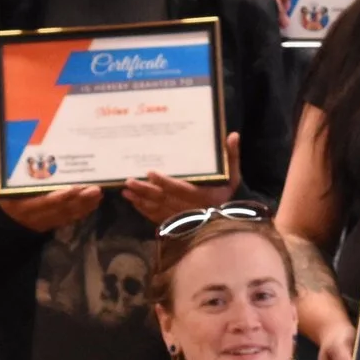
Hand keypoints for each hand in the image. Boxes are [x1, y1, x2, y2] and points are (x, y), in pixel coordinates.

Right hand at [0, 144, 101, 232]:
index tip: (74, 188)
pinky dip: (82, 212)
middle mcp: (37, 217)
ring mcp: (46, 222)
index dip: (59, 197)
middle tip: (95, 189)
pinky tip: (93, 203)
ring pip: (68, 215)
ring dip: (85, 206)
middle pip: (62, 209)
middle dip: (80, 200)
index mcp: (23, 207)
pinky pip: (69, 219)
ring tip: (99, 194)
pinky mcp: (51, 224)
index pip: (44, 202)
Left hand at [121, 134, 241, 225]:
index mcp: (202, 196)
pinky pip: (157, 218)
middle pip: (164, 199)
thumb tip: (233, 135)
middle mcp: (189, 208)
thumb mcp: (233, 175)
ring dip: (140, 201)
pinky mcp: (175, 224)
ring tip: (126, 192)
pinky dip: (144, 211)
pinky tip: (134, 202)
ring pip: (157, 209)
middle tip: (129, 181)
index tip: (150, 172)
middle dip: (145, 190)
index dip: (165, 181)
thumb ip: (231, 156)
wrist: (227, 220)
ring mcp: (180, 218)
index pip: (181, 188)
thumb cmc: (227, 194)